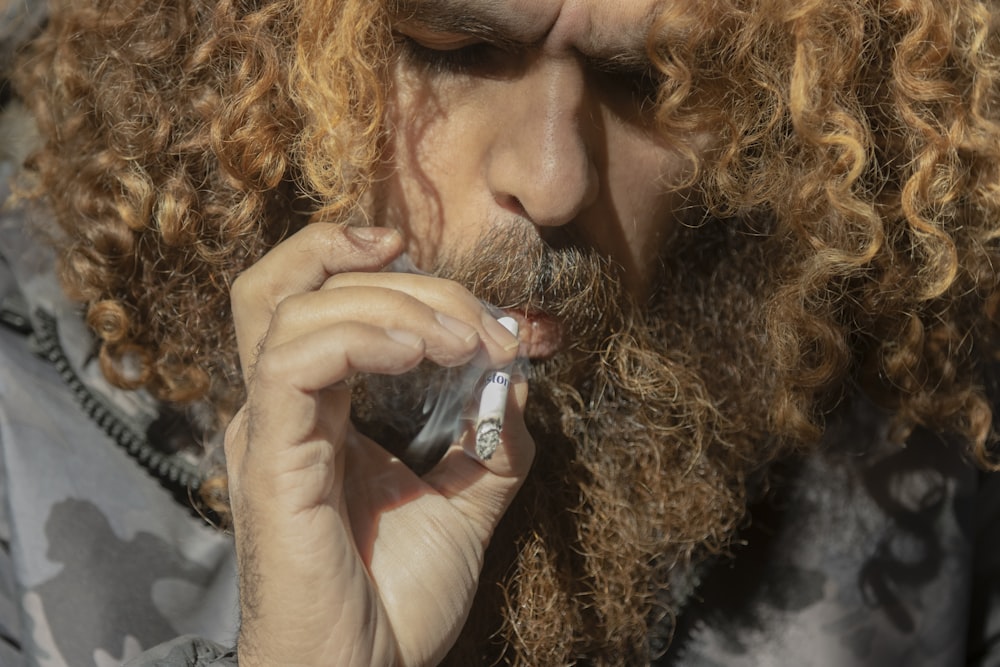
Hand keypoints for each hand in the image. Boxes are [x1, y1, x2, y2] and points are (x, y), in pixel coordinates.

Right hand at [223, 223, 533, 666]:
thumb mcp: (465, 507)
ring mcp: (269, 430)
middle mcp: (282, 409)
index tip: (475, 303)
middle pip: (305, 283)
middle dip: (407, 283)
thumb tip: (516, 377)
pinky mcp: (270, 461)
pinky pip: (294, 362)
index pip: (320, 297)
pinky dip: (361, 336)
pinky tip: (420, 355)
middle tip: (480, 325)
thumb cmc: (397, 605)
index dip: (393, 275)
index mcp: (317, 411)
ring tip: (459, 343)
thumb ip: (490, 443)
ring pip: (295, 306)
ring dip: (393, 305)